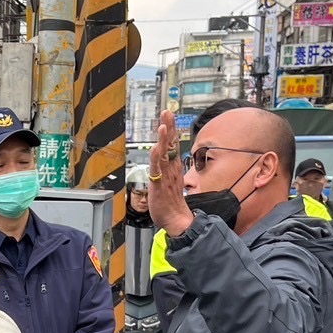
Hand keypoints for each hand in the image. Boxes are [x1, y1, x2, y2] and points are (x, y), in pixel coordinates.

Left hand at [148, 109, 192, 236]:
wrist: (176, 219)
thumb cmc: (171, 202)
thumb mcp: (170, 181)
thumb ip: (168, 169)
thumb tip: (165, 160)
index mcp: (173, 167)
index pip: (172, 144)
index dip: (170, 129)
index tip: (169, 115)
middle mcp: (171, 168)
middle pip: (171, 144)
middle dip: (169, 127)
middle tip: (167, 112)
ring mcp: (166, 176)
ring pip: (165, 154)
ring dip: (164, 139)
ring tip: (163, 125)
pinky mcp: (159, 184)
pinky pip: (157, 169)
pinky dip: (156, 158)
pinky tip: (156, 148)